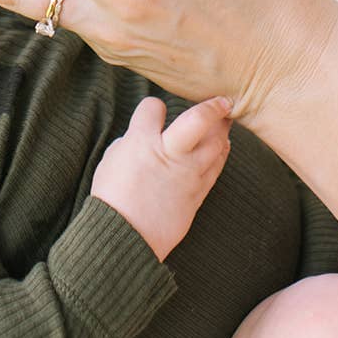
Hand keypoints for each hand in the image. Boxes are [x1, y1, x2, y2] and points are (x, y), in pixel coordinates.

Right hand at [90, 95, 231, 260]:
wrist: (126, 236)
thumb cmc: (113, 198)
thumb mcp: (113, 159)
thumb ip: (133, 141)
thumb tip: (146, 135)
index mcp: (142, 141)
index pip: (153, 108)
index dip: (153, 108)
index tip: (154, 112)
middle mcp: (170, 153)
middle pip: (199, 121)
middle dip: (213, 107)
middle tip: (222, 100)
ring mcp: (188, 174)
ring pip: (216, 144)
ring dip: (221, 131)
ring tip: (224, 122)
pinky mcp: (198, 193)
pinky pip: (216, 167)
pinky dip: (220, 154)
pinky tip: (222, 147)